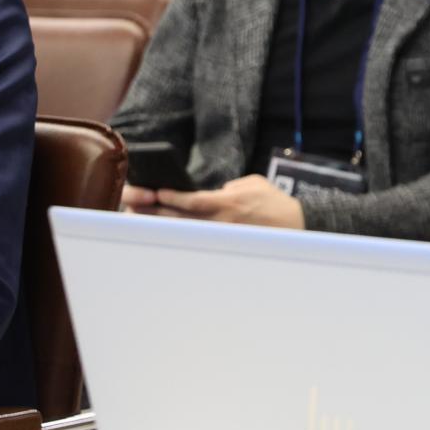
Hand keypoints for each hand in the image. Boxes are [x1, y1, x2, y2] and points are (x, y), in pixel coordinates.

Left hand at [121, 176, 304, 229]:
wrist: (298, 227)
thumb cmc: (275, 203)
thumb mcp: (254, 184)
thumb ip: (230, 187)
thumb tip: (212, 193)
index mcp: (229, 203)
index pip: (194, 201)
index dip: (171, 198)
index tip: (153, 192)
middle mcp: (222, 223)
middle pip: (182, 218)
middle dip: (155, 211)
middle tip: (131, 205)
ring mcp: (222, 237)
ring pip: (184, 232)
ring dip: (159, 226)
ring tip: (136, 220)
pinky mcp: (225, 246)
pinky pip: (197, 241)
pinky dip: (177, 238)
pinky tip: (161, 234)